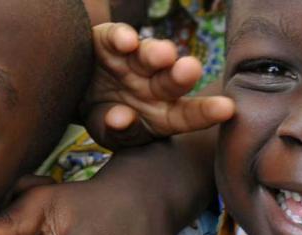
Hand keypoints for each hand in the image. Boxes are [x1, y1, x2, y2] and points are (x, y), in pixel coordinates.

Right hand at [83, 22, 234, 149]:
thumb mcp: (109, 132)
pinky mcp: (110, 41)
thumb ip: (119, 131)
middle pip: (172, 80)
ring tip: (163, 55)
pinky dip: (121, 37)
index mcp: (164, 112)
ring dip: (156, 53)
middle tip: (191, 70)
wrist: (75, 94)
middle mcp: (154, 84)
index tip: (226, 109)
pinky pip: (117, 36)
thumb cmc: (104, 118)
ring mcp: (134, 61)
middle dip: (182, 75)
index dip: (206, 112)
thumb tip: (122, 118)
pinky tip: (127, 41)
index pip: (188, 115)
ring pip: (149, 54)